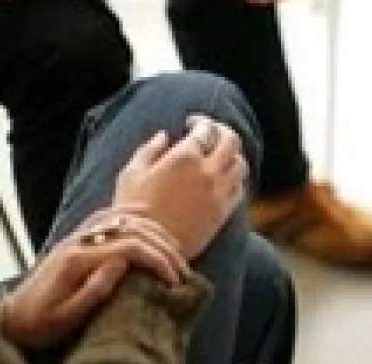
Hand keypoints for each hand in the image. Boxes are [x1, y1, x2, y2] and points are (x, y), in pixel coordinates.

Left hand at [0, 211, 187, 348]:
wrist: (13, 317)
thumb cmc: (40, 324)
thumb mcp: (65, 318)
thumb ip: (93, 291)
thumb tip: (121, 263)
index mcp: (77, 258)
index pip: (130, 246)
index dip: (158, 260)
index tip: (174, 280)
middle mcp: (79, 239)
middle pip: (133, 228)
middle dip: (163, 246)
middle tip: (182, 269)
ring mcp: (78, 234)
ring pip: (124, 216)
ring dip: (155, 230)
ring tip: (174, 250)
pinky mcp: (79, 235)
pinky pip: (111, 213)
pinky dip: (135, 214)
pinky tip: (150, 221)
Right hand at [114, 116, 247, 259]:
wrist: (146, 249)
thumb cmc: (132, 209)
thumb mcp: (131, 173)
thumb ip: (149, 149)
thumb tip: (164, 136)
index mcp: (184, 157)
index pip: (205, 128)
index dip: (200, 122)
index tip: (191, 123)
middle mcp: (208, 171)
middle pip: (231, 141)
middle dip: (222, 131)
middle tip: (212, 132)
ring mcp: (219, 191)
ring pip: (239, 163)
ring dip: (231, 154)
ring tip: (219, 155)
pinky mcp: (224, 211)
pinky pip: (239, 188)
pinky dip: (234, 178)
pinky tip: (223, 179)